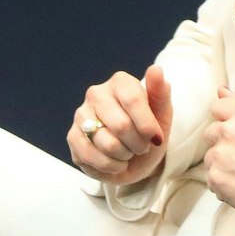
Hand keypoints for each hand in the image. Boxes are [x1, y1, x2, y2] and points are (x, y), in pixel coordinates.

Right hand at [69, 65, 171, 185]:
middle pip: (121, 126)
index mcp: (120, 82)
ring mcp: (81, 115)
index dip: (147, 126)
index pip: (133, 101)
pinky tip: (115, 162)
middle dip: (138, 144)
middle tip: (142, 147)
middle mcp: (96, 94)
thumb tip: (156, 69)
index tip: (156, 138)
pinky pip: (91, 157)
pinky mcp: (72, 137)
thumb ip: (160, 93)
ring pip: (107, 144)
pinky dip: (110, 166)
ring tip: (127, 152)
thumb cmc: (148, 132)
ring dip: (125, 156)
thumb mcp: (162, 115)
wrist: (136, 157)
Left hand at [203, 89, 234, 227]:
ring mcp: (219, 155)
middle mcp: (229, 131)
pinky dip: (223, 183)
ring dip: (222, 164)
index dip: (226, 120)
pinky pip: (212, 178)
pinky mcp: (215, 178)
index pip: (218, 107)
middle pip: (211, 133)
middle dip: (223, 143)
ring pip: (211, 157)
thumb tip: (220, 90)